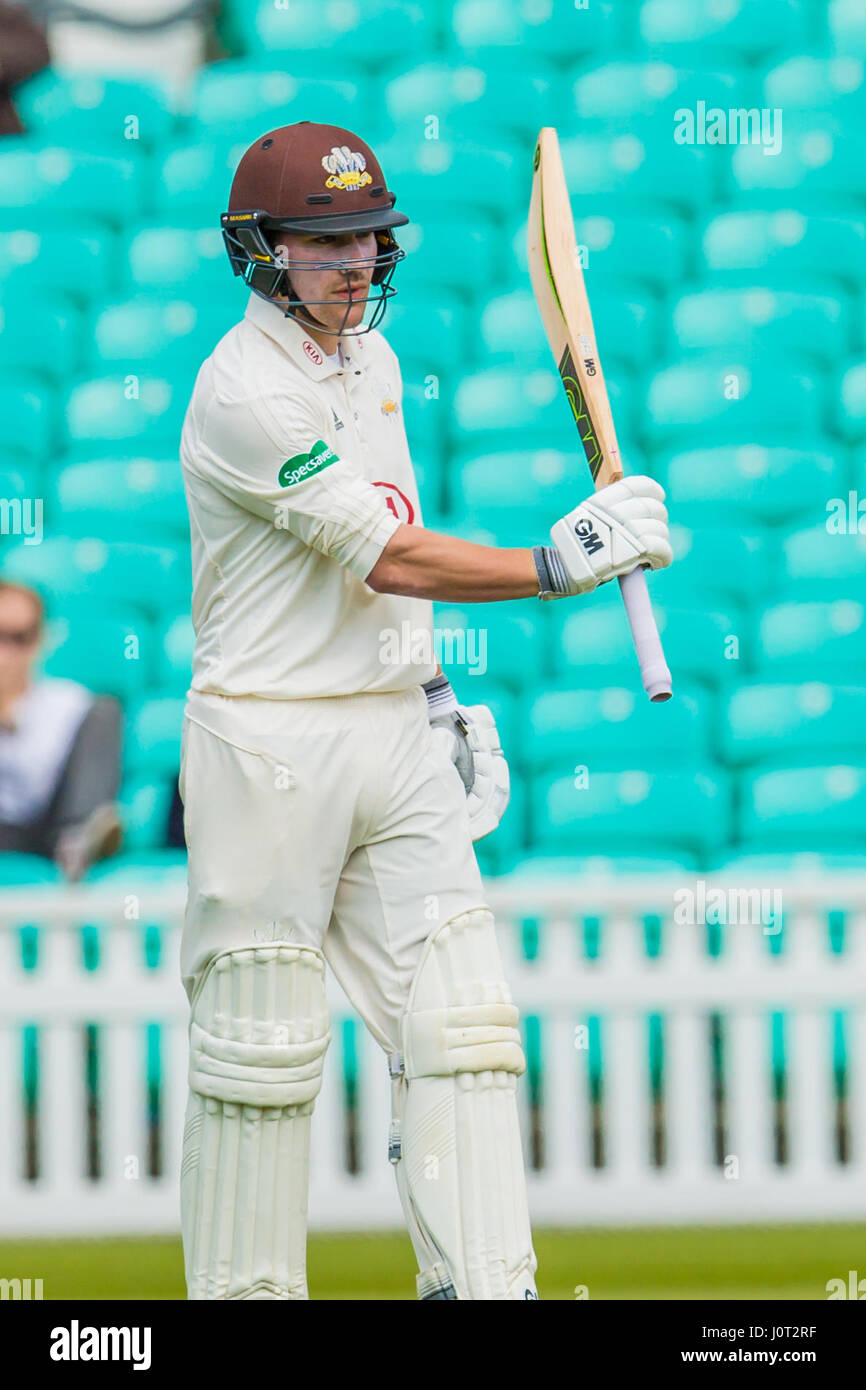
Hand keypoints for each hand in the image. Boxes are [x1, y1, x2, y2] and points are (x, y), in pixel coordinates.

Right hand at [540, 475, 671, 597]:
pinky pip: (661, 548)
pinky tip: (659, 561)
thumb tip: (635, 503)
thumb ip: (608, 511)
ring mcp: (626, 532)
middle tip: (654, 529)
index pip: (635, 486)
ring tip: (652, 551)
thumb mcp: (585, 519)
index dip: (652, 489)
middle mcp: (614, 513)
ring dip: (660, 540)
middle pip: (652, 508)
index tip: (659, 495)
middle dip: (658, 519)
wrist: (567, 573)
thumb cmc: (577, 549)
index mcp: (602, 502)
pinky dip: (664, 556)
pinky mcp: (635, 552)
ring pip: (659, 530)